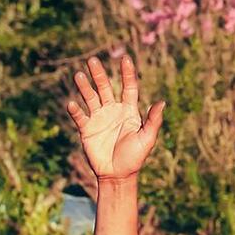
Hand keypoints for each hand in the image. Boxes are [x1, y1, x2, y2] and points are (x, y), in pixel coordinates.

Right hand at [68, 52, 165, 182]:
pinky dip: (76, 110)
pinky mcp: (87, 129)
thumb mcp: (147, 139)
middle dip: (99, 74)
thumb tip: (162, 102)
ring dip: (84, 87)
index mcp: (129, 111)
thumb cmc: (135, 158)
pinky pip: (80, 117)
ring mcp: (99, 119)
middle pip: (105, 87)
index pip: (128, 87)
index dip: (127, 73)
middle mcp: (113, 111)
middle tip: (92, 60)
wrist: (117, 175)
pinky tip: (72, 104)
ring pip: (90, 97)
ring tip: (78, 75)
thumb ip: (153, 121)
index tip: (125, 58)